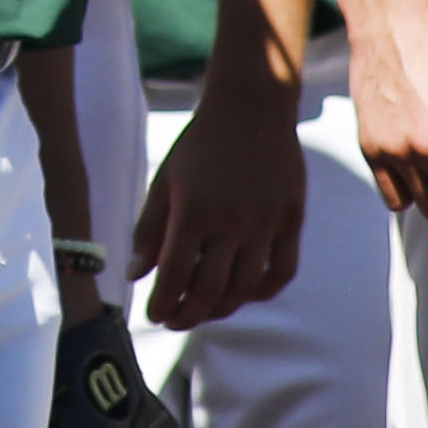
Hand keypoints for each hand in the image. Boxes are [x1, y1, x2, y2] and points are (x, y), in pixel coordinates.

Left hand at [128, 65, 306, 329]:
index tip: (154, 314)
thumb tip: (135, 275)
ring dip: (222, 309)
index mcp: (193, 211)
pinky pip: (281, 271)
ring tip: (205, 310)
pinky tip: (245, 292)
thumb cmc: (200, 145)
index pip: (174, 277)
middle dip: (187, 316)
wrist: (251, 106)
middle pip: (209, 292)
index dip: (162, 304)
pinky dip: (263, 291)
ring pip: (246, 289)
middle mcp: (231, 221)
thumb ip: (148, 230)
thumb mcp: (165, 181)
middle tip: (176, 320)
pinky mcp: (292, 218)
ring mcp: (266, 222)